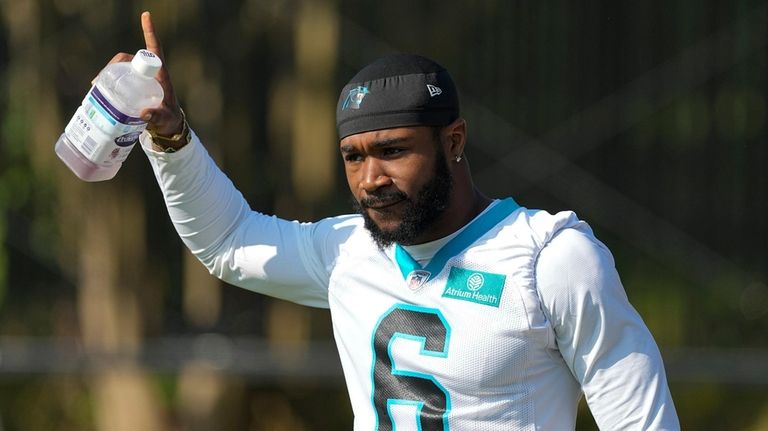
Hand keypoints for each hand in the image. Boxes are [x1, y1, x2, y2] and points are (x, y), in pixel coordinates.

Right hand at [102, 12, 183, 137]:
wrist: (167, 126)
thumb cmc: (169, 119)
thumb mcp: (165, 119)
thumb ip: (156, 117)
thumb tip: (144, 113)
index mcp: (161, 75)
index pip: (154, 49)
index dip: (150, 32)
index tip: (146, 15)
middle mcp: (149, 72)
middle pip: (129, 59)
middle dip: (113, 64)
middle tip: (100, 81)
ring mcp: (140, 78)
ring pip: (121, 67)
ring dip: (107, 72)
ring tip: (96, 86)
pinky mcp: (132, 86)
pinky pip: (118, 76)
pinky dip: (107, 79)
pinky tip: (98, 89)